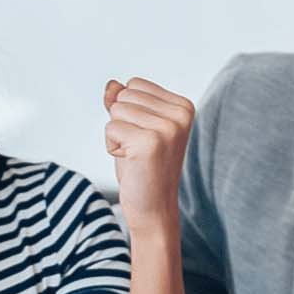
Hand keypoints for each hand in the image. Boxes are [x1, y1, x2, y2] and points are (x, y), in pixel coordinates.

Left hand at [103, 78, 192, 235]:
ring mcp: (167, 128)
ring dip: (116, 135)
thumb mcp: (134, 128)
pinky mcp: (150, 143)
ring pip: (116, 110)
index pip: (134, 84)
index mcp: (183, 106)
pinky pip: (110, 128)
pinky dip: (112, 147)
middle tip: (138, 149)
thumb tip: (111, 84)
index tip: (144, 136)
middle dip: (121, 122)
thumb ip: (123, 103)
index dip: (129, 111)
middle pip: (124, 95)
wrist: (153, 208)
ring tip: (135, 155)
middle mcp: (180, 114)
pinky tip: (131, 162)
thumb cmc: (142, 167)